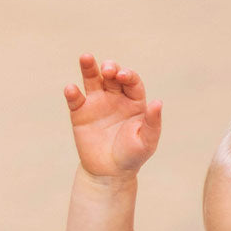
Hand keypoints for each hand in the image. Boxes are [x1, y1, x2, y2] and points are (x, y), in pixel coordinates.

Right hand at [64, 55, 161, 177]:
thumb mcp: (146, 141)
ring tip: (86, 57)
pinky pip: (75, 98)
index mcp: (134, 102)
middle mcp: (115, 98)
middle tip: (108, 70)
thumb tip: (158, 102)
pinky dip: (72, 92)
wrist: (110, 172)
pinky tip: (72, 90)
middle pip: (111, 75)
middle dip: (110, 68)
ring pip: (92, 79)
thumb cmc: (132, 156)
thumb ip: (153, 122)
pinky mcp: (80, 112)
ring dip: (89, 67)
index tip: (122, 76)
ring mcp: (96, 103)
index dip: (127, 75)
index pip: (132, 81)